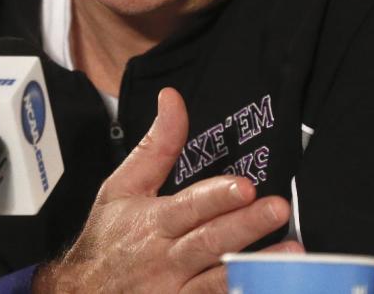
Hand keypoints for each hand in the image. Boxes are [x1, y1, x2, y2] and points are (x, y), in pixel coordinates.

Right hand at [35, 88, 302, 292]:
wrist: (81, 293)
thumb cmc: (107, 240)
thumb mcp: (123, 188)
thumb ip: (156, 145)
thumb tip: (173, 99)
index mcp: (153, 222)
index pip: (189, 207)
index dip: (217, 197)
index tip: (245, 186)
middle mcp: (166, 259)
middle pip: (211, 241)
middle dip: (246, 225)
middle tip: (278, 209)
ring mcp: (176, 292)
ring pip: (220, 279)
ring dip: (257, 265)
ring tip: (292, 253)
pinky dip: (240, 292)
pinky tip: (266, 284)